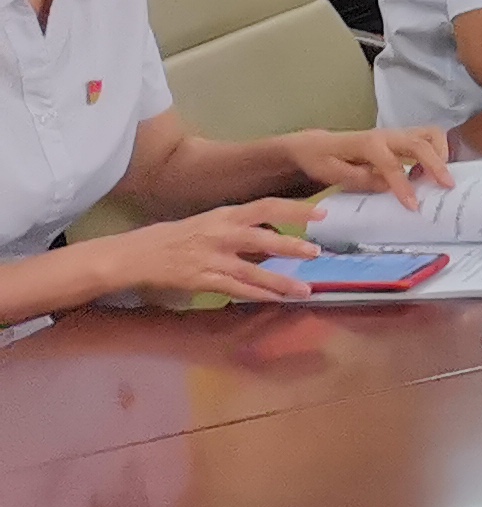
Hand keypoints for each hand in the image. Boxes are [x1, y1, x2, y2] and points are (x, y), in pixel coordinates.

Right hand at [105, 200, 322, 305]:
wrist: (135, 255)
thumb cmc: (177, 237)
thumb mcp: (211, 223)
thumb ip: (242, 228)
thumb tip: (276, 238)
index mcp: (224, 215)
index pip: (265, 207)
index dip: (295, 209)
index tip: (322, 212)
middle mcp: (220, 234)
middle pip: (262, 238)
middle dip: (291, 246)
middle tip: (317, 252)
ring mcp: (210, 258)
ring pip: (253, 271)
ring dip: (281, 281)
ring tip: (304, 289)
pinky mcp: (201, 280)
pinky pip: (236, 289)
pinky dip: (257, 295)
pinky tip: (275, 300)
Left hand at [288, 126, 451, 206]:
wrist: (316, 144)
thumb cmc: (321, 160)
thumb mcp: (332, 173)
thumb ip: (360, 179)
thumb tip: (387, 186)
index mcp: (366, 145)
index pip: (391, 164)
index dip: (403, 186)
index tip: (414, 206)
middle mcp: (385, 135)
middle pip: (419, 143)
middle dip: (436, 164)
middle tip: (448, 185)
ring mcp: (395, 134)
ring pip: (429, 134)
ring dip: (440, 153)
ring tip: (438, 178)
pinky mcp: (401, 138)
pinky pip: (428, 138)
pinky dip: (437, 152)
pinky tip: (428, 172)